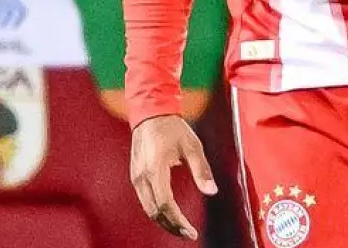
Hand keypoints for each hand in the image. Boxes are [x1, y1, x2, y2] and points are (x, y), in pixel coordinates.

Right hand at [130, 115, 218, 239]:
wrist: (151, 114)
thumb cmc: (172, 128)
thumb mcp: (193, 146)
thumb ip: (201, 170)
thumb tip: (211, 191)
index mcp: (155, 169)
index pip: (165, 204)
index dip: (178, 221)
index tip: (191, 231)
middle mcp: (142, 176)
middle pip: (154, 212)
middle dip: (171, 226)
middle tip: (187, 233)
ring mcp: (136, 177)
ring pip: (147, 208)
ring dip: (163, 220)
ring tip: (180, 227)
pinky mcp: (135, 176)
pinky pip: (145, 200)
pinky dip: (156, 211)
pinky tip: (169, 214)